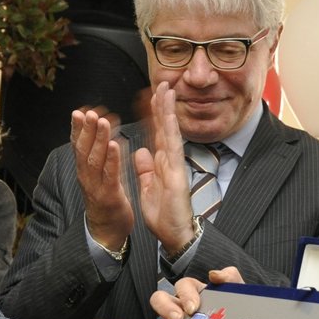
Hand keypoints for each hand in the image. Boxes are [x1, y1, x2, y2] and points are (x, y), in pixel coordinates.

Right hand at [72, 108, 132, 253]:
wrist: (107, 232)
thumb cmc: (106, 201)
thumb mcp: (99, 175)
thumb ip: (100, 155)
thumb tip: (103, 132)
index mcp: (85, 171)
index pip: (78, 146)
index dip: (77, 128)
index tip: (80, 111)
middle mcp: (87, 177)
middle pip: (83, 149)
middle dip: (86, 129)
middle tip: (89, 112)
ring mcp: (97, 187)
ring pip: (95, 160)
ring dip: (99, 139)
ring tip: (103, 121)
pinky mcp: (110, 196)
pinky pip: (111, 175)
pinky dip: (113, 159)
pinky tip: (116, 144)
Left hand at [133, 83, 197, 254]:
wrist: (174, 234)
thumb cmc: (164, 215)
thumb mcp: (148, 188)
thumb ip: (145, 170)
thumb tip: (140, 151)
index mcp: (162, 164)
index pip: (156, 134)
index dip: (152, 115)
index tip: (149, 96)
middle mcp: (170, 161)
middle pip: (165, 128)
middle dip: (162, 105)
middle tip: (161, 83)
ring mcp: (175, 166)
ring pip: (170, 132)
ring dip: (167, 111)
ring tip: (166, 90)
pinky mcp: (177, 174)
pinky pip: (172, 148)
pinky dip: (169, 131)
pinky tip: (167, 115)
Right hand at [150, 267, 245, 318]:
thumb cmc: (238, 314)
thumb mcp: (239, 294)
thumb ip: (230, 278)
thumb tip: (214, 275)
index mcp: (196, 293)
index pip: (183, 285)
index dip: (185, 294)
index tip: (193, 307)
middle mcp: (182, 308)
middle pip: (160, 300)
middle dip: (166, 308)